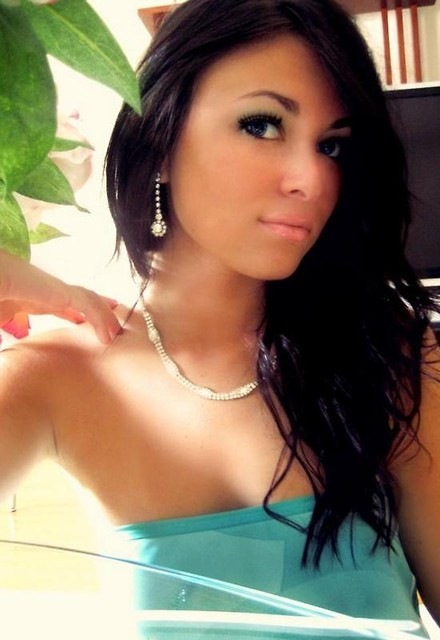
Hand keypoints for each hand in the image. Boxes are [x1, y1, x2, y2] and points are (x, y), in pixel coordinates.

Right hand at [0, 251, 120, 343]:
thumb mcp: (2, 315)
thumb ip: (10, 331)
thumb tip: (5, 346)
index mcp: (34, 296)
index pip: (62, 303)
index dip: (75, 313)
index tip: (82, 323)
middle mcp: (47, 290)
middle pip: (81, 297)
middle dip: (98, 309)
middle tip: (112, 323)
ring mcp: (55, 288)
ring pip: (89, 300)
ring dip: (104, 315)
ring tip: (116, 331)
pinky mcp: (59, 291)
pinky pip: (87, 305)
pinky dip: (99, 319)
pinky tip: (106, 335)